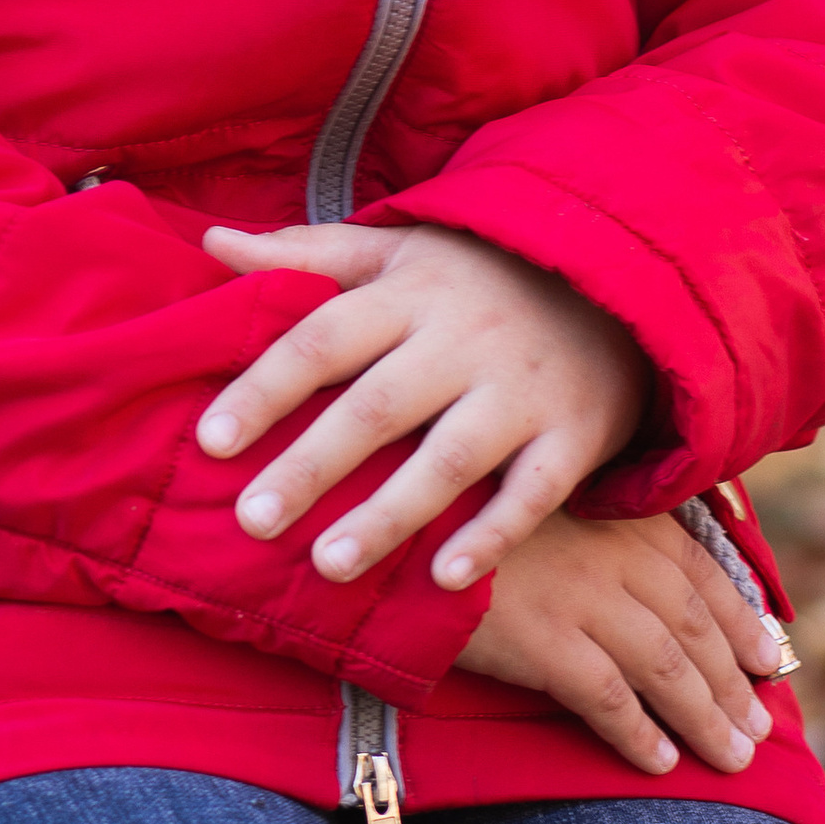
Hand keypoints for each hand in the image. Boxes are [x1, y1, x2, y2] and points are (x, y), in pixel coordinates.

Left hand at [195, 220, 651, 587]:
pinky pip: (533, 492)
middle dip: (312, 465)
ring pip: (448, 459)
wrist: (615, 280)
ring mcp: (520, 390)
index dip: (264, 387)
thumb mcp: (397, 249)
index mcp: (407, 293)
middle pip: (376, 406)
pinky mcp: (573, 434)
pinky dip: (493, 535)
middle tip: (252, 522)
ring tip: (329, 566)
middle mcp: (461, 340)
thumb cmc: (476, 274)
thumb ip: (305, 253)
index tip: (209, 440)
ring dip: (389, 515)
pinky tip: (448, 580)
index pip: (322, 338)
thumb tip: (210, 243)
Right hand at [456, 508, 786, 776]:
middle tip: (759, 727)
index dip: (740, 618)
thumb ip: (597, 532)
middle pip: (694, 626)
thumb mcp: (544, 502)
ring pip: (666, 666)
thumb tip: (641, 579)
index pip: (700, 569)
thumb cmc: (465, 516)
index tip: (766, 657)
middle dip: (733, 682)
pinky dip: (639, 733)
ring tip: (731, 757)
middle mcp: (611, 554)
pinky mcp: (544, 641)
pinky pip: (609, 698)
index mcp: (617, 516)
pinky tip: (660, 762)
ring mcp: (580, 597)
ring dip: (705, 717)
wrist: (397, 527)